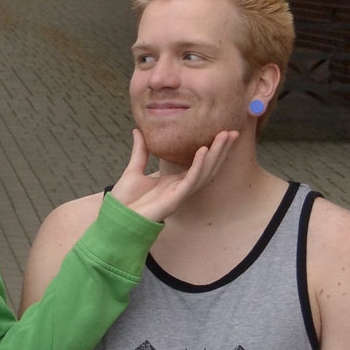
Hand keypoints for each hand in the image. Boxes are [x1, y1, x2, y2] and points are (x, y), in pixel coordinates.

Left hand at [110, 128, 237, 222]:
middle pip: (207, 167)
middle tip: (234, 132)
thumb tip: (138, 130)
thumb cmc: (125, 200)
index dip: (211, 150)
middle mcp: (180, 188)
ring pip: (204, 173)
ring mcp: (179, 194)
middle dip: (221, 150)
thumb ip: (140, 151)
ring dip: (215, 154)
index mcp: (174, 182)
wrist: (115, 219)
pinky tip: (203, 151)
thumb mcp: (134, 170)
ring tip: (224, 136)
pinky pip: (190, 181)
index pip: (198, 164)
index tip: (221, 133)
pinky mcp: (174, 200)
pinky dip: (198, 166)